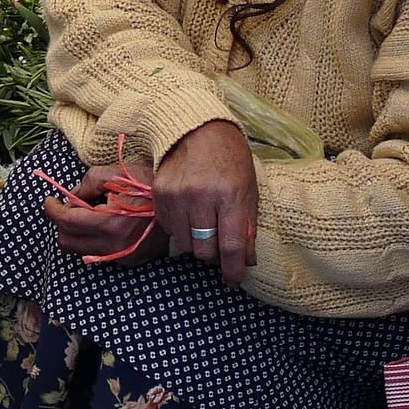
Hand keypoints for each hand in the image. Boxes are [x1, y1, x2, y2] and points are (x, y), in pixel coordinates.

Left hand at [42, 161, 162, 264]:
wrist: (178, 202)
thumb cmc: (146, 184)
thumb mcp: (113, 174)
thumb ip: (86, 184)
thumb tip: (70, 197)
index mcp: (109, 223)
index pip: (66, 222)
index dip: (52, 210)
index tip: (50, 201)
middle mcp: (113, 246)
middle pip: (67, 242)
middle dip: (61, 223)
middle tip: (69, 206)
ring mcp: (121, 256)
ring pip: (80, 251)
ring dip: (75, 233)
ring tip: (86, 214)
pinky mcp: (128, 260)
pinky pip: (98, 254)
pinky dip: (91, 240)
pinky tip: (101, 224)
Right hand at [153, 120, 257, 284]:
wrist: (198, 129)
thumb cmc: (230, 159)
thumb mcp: (249, 190)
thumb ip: (248, 227)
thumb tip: (246, 262)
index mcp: (231, 195)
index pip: (230, 247)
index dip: (233, 270)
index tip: (234, 280)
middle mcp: (201, 196)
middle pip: (205, 251)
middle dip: (215, 254)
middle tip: (220, 242)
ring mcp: (177, 195)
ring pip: (186, 244)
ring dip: (197, 242)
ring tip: (205, 223)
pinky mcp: (159, 194)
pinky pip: (170, 229)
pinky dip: (181, 229)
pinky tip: (190, 212)